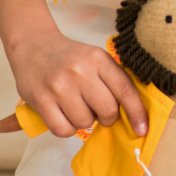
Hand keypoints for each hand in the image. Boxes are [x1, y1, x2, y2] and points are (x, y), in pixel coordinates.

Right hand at [8, 29, 146, 139]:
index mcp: (98, 58)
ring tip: (76, 106)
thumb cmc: (69, 57)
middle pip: (108, 110)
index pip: (125, 90)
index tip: (142, 129)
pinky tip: (64, 115)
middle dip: (107, 117)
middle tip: (98, 111)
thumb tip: (133, 114)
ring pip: (85, 122)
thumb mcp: (94, 58)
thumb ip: (112, 80)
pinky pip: (64, 130)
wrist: (32, 45)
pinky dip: (67, 128)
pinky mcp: (41, 101)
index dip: (137, 112)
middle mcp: (80, 71)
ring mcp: (59, 87)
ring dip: (84, 121)